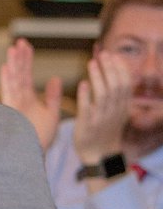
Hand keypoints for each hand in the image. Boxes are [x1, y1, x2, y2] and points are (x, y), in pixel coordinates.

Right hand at [0, 38, 61, 150]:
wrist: (34, 156)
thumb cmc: (41, 138)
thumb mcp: (52, 113)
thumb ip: (53, 96)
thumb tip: (55, 78)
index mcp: (28, 98)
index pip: (26, 74)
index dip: (27, 60)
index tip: (27, 45)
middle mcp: (19, 99)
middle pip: (19, 74)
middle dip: (19, 58)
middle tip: (20, 41)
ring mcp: (14, 105)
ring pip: (13, 81)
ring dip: (12, 65)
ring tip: (13, 50)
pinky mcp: (12, 112)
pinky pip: (9, 94)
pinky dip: (7, 81)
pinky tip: (5, 68)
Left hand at [73, 51, 131, 169]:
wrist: (99, 155)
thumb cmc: (106, 129)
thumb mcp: (117, 112)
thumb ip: (118, 94)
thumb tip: (117, 72)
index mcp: (123, 107)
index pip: (126, 85)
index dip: (121, 69)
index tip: (113, 55)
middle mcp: (115, 112)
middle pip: (117, 87)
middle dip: (110, 69)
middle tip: (102, 54)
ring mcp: (102, 118)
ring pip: (103, 95)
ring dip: (98, 77)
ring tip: (91, 62)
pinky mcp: (87, 125)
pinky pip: (87, 109)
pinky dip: (85, 96)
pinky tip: (82, 83)